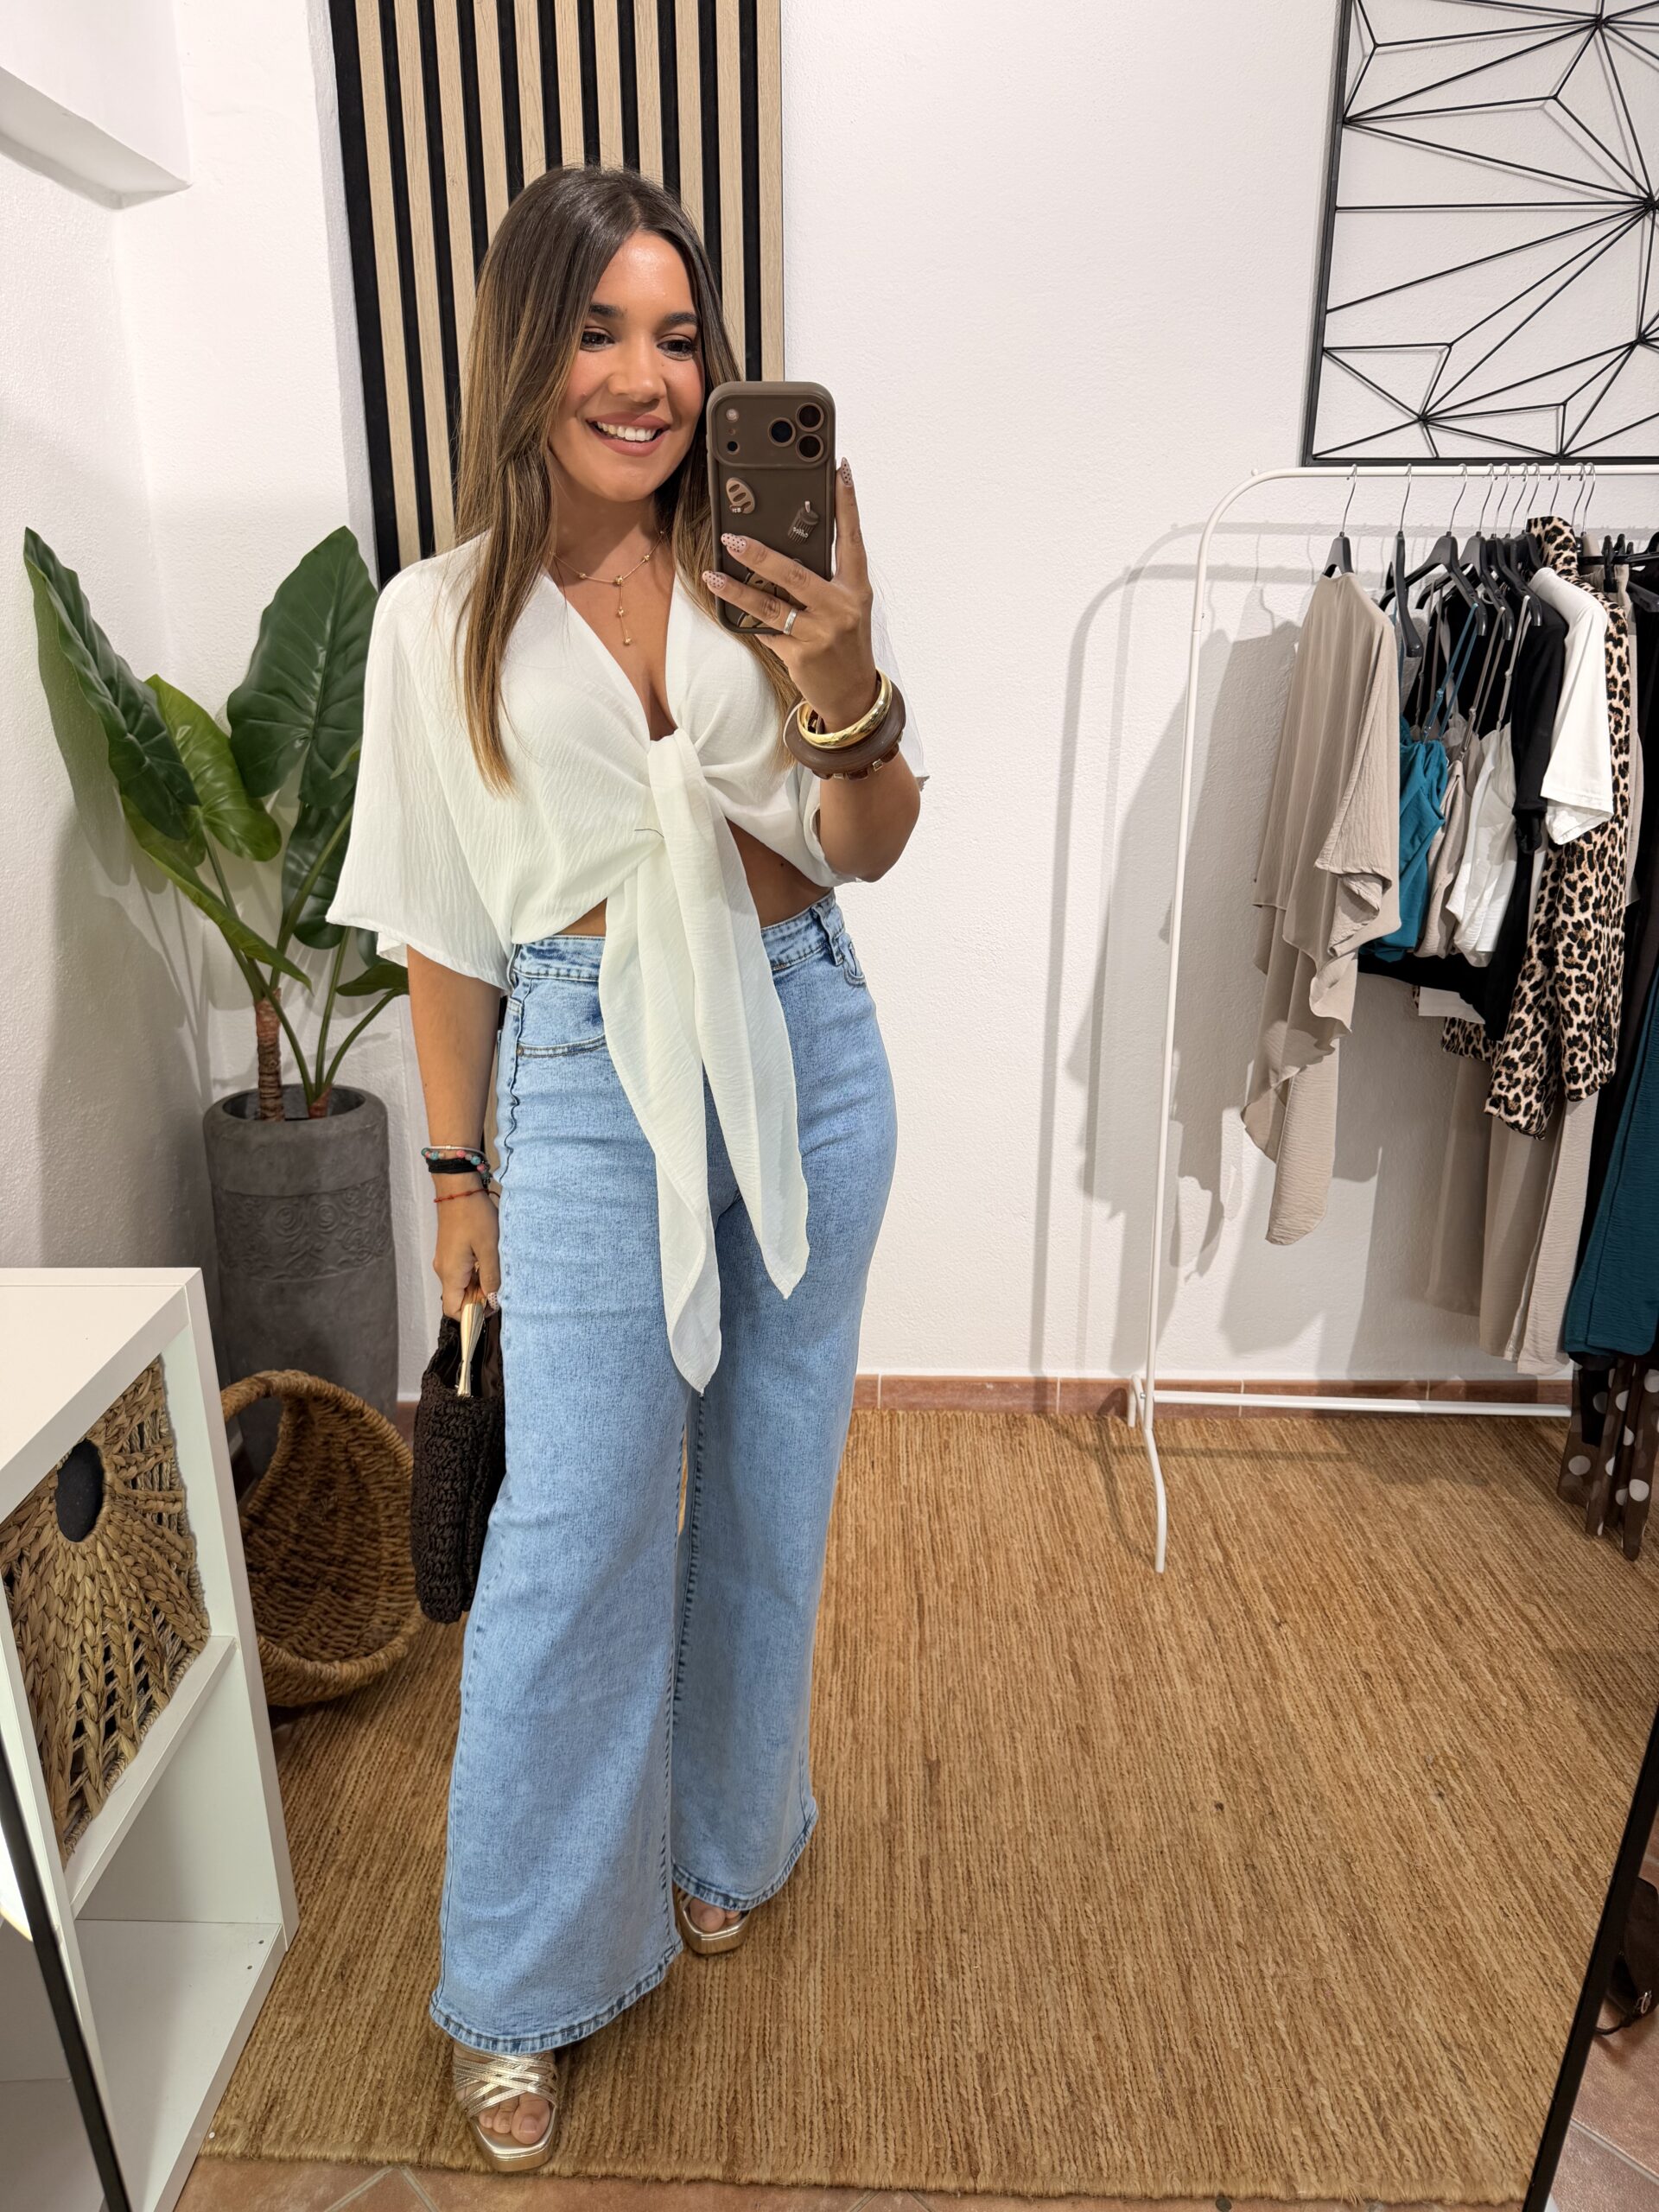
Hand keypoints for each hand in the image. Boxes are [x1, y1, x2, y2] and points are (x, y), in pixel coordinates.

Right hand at [434, 1188, 499, 1317]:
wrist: (458, 1189)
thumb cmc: (474, 1216)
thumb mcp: (490, 1248)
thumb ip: (492, 1277)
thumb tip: (493, 1300)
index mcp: (451, 1274)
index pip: (453, 1310)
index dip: (472, 1315)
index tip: (492, 1307)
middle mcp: (444, 1270)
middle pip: (459, 1299)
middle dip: (479, 1299)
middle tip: (500, 1287)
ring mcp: (446, 1260)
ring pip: (462, 1285)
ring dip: (480, 1285)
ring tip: (497, 1272)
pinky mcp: (451, 1252)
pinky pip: (462, 1272)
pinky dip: (476, 1273)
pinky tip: (490, 1262)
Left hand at [701, 458, 879, 728]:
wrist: (853, 696)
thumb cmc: (846, 644)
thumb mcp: (847, 608)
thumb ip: (825, 581)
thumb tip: (783, 551)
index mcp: (856, 589)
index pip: (852, 539)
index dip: (847, 504)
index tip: (841, 471)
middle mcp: (841, 608)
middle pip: (796, 574)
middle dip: (761, 555)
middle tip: (733, 539)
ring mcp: (820, 634)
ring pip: (771, 606)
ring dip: (737, 589)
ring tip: (714, 575)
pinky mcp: (800, 656)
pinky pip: (766, 632)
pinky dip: (748, 621)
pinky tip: (728, 610)